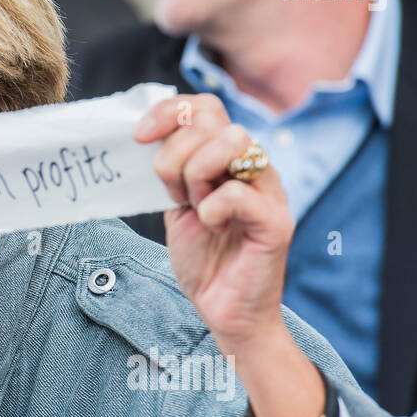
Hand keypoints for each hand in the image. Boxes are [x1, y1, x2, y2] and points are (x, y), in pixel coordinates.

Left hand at [133, 94, 292, 351]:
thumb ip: (172, 167)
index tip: (139, 136)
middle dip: (175, 154)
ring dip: (196, 176)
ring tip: (197, 208)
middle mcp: (253, 166)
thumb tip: (146, 131)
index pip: (205, 107)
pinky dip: (211, 209)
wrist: (225, 310)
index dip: (168, 112)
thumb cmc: (204, 258)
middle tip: (174, 193)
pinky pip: (236, 192)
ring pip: (231, 143)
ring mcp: (269, 190)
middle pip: (212, 121)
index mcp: (229, 158)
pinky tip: (211, 226)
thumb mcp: (177, 202)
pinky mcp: (276, 220)